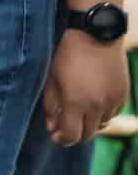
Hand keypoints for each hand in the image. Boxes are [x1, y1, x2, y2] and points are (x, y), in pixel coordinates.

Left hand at [43, 30, 129, 146]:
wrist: (96, 35)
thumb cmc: (68, 56)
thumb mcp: (53, 80)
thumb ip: (51, 107)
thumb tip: (52, 129)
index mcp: (75, 102)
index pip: (70, 136)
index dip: (62, 139)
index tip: (56, 135)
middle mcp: (96, 105)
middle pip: (87, 135)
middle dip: (75, 133)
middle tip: (67, 125)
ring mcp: (112, 101)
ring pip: (101, 125)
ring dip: (90, 122)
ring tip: (81, 108)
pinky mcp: (123, 95)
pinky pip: (113, 113)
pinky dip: (103, 112)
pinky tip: (95, 100)